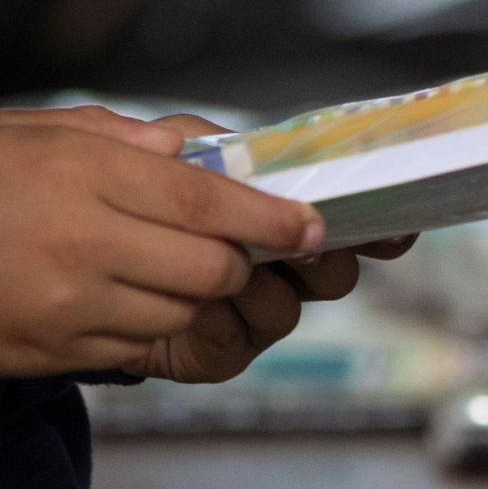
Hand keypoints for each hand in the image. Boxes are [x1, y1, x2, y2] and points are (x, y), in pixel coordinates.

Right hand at [0, 106, 324, 379]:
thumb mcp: (39, 128)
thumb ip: (127, 138)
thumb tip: (197, 152)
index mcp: (85, 175)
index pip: (208, 204)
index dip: (272, 217)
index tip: (311, 225)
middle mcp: (85, 244)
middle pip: (212, 268)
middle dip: (243, 259)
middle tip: (241, 243)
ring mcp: (70, 306)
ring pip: (185, 311)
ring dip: (202, 291)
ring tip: (181, 264)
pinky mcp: (55, 350)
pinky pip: (142, 345)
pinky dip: (160, 320)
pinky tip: (138, 293)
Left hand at [121, 114, 419, 383]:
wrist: (91, 263)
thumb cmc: (135, 201)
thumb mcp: (160, 153)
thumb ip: (200, 139)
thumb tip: (241, 146)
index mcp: (286, 215)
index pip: (351, 220)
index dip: (382, 226)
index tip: (396, 225)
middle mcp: (284, 266)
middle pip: (337, 271)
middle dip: (323, 256)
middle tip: (304, 239)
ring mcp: (256, 311)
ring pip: (289, 307)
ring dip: (260, 285)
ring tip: (229, 267)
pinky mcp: (223, 349)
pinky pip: (238, 340)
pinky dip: (218, 318)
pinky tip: (194, 304)